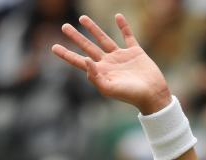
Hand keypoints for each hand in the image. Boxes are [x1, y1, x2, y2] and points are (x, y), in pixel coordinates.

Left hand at [52, 14, 171, 114]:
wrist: (152, 94)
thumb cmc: (130, 95)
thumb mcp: (109, 89)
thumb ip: (95, 77)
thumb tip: (85, 59)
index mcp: (100, 72)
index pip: (78, 61)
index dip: (66, 54)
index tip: (53, 47)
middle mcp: (108, 63)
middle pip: (87, 46)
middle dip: (76, 37)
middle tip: (64, 26)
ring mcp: (120, 56)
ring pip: (103, 38)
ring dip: (93, 28)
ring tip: (82, 18)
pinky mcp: (135, 51)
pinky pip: (127, 36)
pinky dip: (123, 26)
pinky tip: (118, 16)